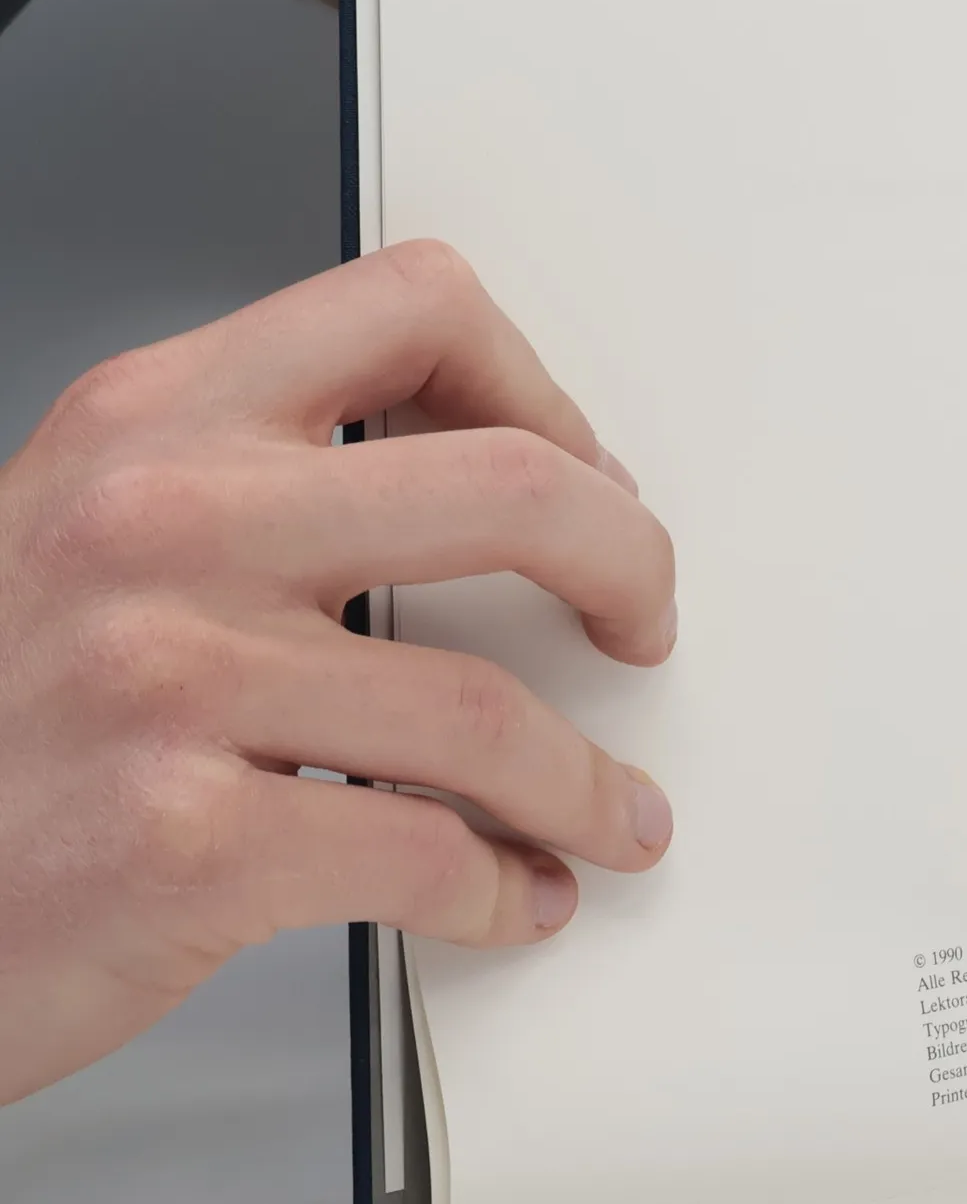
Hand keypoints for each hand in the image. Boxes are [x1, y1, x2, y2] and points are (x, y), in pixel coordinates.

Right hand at [0, 241, 675, 1104]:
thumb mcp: (84, 533)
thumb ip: (257, 490)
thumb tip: (462, 503)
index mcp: (155, 422)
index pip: (416, 309)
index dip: (541, 389)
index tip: (584, 471)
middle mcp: (166, 524)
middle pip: (511, 488)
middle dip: (630, 564)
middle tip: (644, 621)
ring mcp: (170, 680)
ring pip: (487, 712)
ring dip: (586, 782)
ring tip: (609, 815)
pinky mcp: (181, 843)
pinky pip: (425, 856)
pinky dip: (501, 887)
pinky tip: (510, 894)